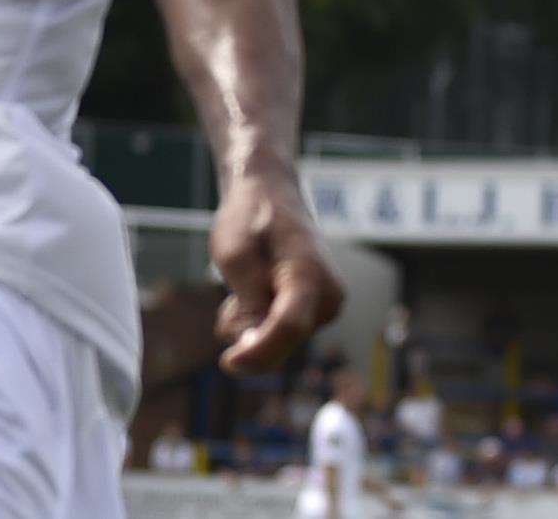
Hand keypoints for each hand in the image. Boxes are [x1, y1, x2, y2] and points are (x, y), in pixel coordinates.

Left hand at [209, 167, 344, 373]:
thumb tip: (253, 348)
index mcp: (310, 276)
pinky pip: (284, 332)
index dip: (258, 351)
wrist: (270, 194)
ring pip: (280, 340)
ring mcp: (328, 306)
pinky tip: (252, 293)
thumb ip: (247, 304)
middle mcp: (330, 297)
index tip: (228, 363)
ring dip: (252, 325)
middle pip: (283, 340)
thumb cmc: (249, 220)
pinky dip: (261, 321)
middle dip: (249, 333)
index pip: (288, 327)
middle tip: (230, 302)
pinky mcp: (318, 311)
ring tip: (242, 287)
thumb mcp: (235, 257)